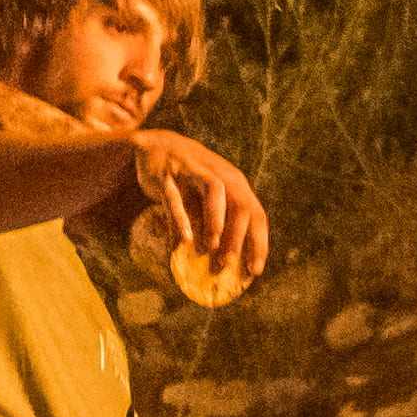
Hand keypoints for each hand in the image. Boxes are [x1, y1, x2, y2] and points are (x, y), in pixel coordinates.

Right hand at [120, 128, 270, 283]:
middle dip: (238, 237)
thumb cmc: (189, 182)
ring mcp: (194, 172)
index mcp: (235, 184)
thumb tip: (226, 266)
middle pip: (240, 204)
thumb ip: (220, 224)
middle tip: (229, 264)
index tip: (254, 270)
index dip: (258, 243)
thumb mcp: (210, 199)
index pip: (256, 214)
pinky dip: (180, 216)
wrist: (158, 146)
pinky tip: (183, 238)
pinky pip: (176, 196)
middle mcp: (220, 176)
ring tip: (212, 246)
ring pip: (214, 191)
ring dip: (216, 220)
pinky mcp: (168, 174)